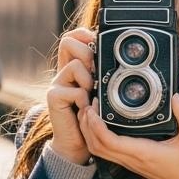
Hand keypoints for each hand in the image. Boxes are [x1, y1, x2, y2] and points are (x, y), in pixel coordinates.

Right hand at [47, 28, 96, 164]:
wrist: (78, 142)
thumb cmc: (94, 115)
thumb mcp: (103, 91)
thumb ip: (106, 75)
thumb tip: (125, 60)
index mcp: (74, 65)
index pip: (73, 36)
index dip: (85, 35)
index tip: (98, 47)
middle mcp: (62, 71)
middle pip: (68, 42)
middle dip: (87, 53)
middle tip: (97, 71)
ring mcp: (56, 83)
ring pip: (74, 65)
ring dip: (89, 79)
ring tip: (92, 94)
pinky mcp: (53, 97)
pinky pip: (75, 90)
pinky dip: (85, 100)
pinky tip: (86, 108)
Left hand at [78, 93, 178, 178]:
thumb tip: (175, 97)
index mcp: (143, 152)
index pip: (110, 142)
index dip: (96, 126)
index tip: (94, 110)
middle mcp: (131, 159)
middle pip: (96, 146)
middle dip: (87, 126)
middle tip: (89, 106)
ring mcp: (128, 162)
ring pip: (98, 151)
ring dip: (89, 133)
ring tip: (90, 113)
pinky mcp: (129, 162)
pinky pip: (106, 152)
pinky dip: (96, 139)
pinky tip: (99, 126)